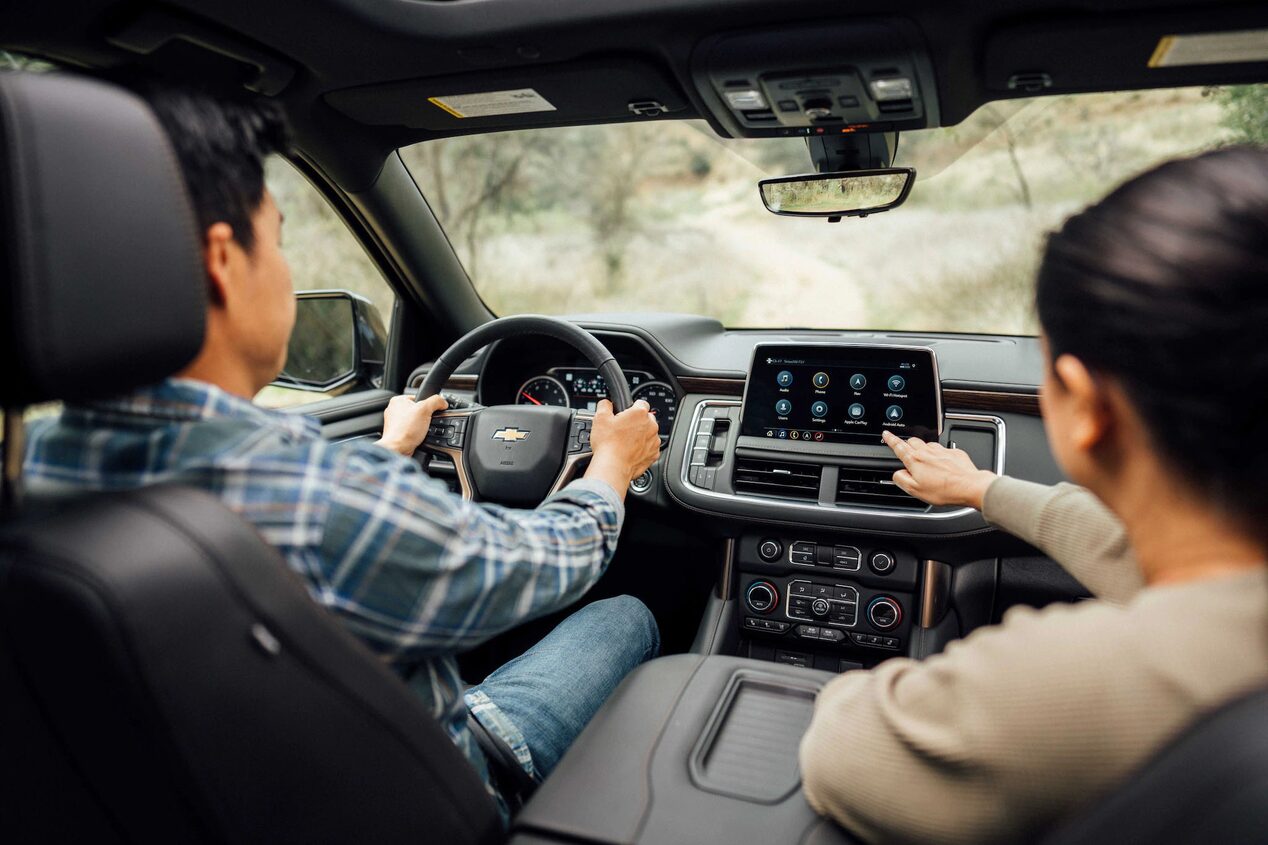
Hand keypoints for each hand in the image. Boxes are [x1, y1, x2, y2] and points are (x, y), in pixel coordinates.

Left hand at [376, 393, 448, 456]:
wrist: (398, 450)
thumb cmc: (405, 431)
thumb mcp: (425, 409)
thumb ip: (436, 401)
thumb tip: (443, 402)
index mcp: (398, 400)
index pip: (419, 398)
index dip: (428, 405)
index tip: (432, 411)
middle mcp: (394, 411)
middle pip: (418, 410)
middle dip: (425, 417)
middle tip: (427, 423)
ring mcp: (395, 423)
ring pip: (415, 422)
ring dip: (421, 427)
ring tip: (421, 431)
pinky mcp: (398, 434)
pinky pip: (412, 431)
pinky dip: (416, 434)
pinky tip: (417, 437)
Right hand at [585, 398, 661, 498]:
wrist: (613, 467)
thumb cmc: (608, 444)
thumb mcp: (600, 418)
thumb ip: (605, 405)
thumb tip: (606, 403)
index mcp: (640, 414)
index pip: (641, 403)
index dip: (631, 408)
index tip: (625, 414)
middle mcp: (651, 426)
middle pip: (646, 419)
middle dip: (636, 422)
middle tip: (622, 430)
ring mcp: (654, 441)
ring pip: (649, 434)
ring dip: (640, 436)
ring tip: (625, 442)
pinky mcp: (654, 455)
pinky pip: (650, 448)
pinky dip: (642, 449)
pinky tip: (630, 451)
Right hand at [881, 430, 996, 509]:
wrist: (969, 486)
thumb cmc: (944, 490)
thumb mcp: (915, 490)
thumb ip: (901, 479)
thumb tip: (898, 474)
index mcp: (915, 460)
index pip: (899, 446)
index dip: (890, 439)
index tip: (886, 434)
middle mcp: (928, 452)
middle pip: (913, 441)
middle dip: (908, 445)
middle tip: (908, 453)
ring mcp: (942, 450)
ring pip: (928, 445)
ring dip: (925, 450)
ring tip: (928, 464)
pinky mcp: (955, 452)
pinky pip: (943, 450)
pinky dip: (940, 456)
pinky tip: (944, 467)